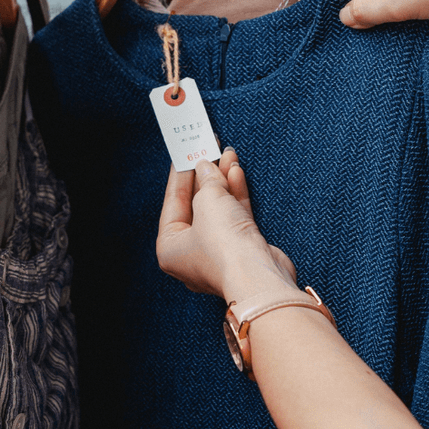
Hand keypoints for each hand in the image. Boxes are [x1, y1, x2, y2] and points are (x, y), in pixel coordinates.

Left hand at [156, 146, 298, 303]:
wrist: (258, 276)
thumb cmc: (224, 248)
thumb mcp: (208, 202)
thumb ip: (207, 181)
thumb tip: (207, 168)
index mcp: (170, 248)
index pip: (172, 203)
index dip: (179, 176)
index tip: (185, 155)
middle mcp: (192, 252)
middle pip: (196, 206)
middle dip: (204, 177)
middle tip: (208, 152)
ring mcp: (218, 252)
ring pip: (218, 209)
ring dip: (223, 182)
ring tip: (227, 156)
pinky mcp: (242, 249)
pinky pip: (235, 216)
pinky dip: (236, 195)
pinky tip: (237, 173)